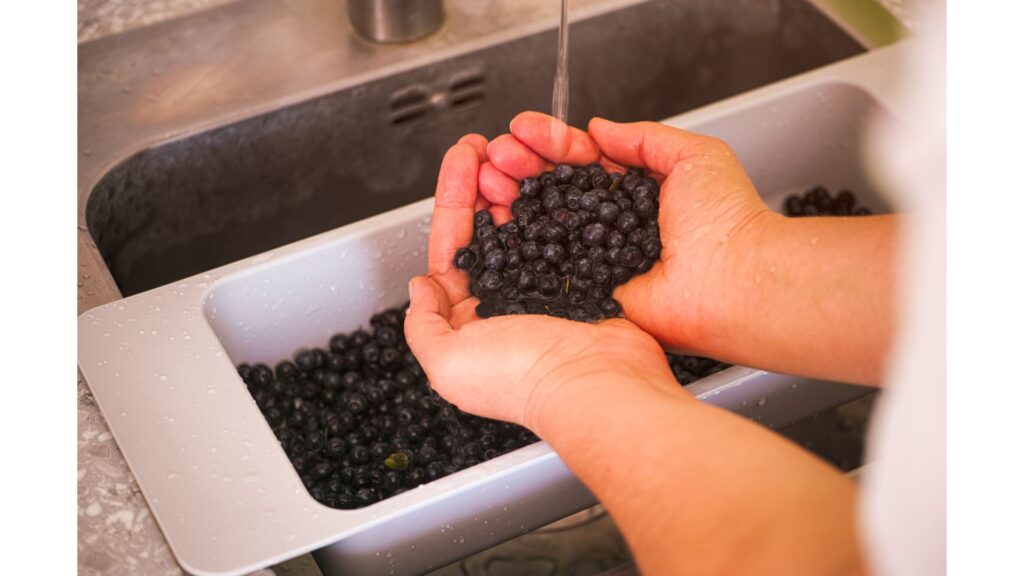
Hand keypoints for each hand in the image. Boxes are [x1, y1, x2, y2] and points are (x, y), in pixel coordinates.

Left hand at [404, 139, 680, 429]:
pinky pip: (565, 231)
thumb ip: (422, 324)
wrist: (595, 385)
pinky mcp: (583, 280)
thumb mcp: (446, 362)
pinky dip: (557, 202)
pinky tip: (554, 177)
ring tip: (517, 153)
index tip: (462, 160)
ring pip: (526, 223)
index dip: (453, 199)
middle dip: (484, 182)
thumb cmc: (521, 378)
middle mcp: (505, 301)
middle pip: (488, 227)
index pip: (452, 246)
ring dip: (518, 185)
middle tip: (490, 146)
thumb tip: (420, 288)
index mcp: (469, 318)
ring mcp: (545, 289)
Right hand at [481, 112, 775, 355]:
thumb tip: (600, 128)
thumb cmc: (726, 221)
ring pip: (545, 223)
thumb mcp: (693, 155)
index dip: (551, 142)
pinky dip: (518, 244)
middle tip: (498, 153)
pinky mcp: (590, 290)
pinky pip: (547, 265)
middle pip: (556, 188)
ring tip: (488, 177)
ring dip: (512, 198)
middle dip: (522, 165)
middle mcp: (614, 224)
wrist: (733, 281)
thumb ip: (643, 137)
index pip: (583, 159)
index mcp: (637, 190)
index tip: (524, 128)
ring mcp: (599, 257)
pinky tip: (496, 221)